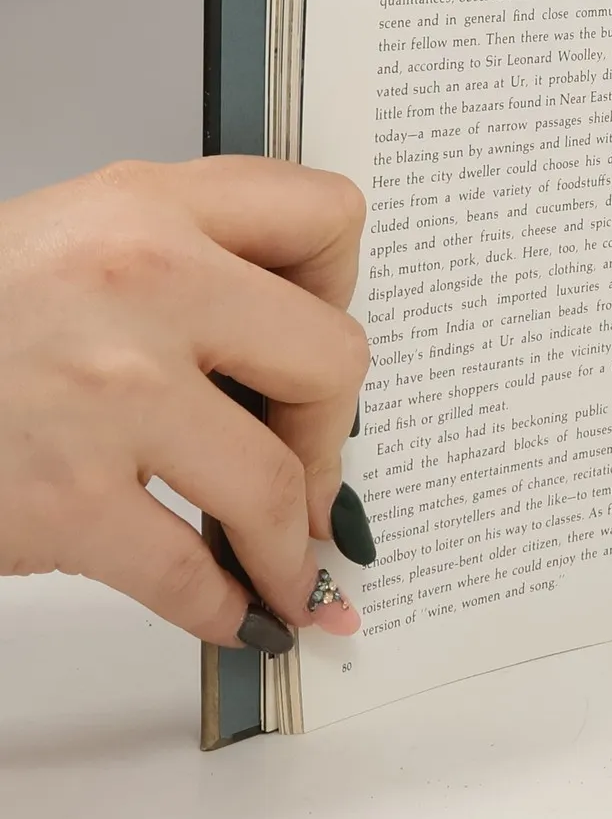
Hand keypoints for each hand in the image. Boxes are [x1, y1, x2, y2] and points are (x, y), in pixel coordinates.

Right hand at [0, 157, 368, 648]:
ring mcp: (107, 395)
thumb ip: (189, 260)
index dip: (341, 284)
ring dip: (290, 542)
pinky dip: (227, 607)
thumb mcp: (75, 235)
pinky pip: (192, 573)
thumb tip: (290, 348)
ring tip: (288, 563)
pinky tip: (234, 611)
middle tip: (307, 461)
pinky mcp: (64, 500)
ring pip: (273, 482)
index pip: (326, 217)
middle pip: (333, 356)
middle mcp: (142, 285)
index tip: (320, 331)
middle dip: (330, 428)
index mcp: (149, 206)